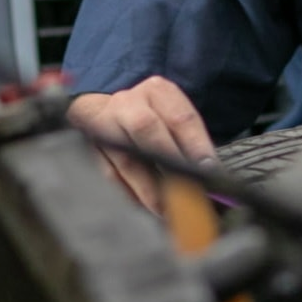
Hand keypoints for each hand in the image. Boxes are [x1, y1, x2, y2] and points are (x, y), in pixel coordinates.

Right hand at [67, 76, 216, 213]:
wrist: (106, 112)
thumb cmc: (151, 118)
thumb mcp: (173, 115)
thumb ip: (191, 140)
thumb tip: (210, 175)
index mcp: (157, 91)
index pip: (179, 116)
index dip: (196, 144)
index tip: (209, 171)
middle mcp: (128, 103)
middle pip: (146, 129)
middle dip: (170, 162)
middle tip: (188, 191)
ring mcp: (105, 126)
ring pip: (127, 159)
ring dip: (150, 190)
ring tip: (169, 211)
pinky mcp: (90, 150)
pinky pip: (110, 176)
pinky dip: (130, 195)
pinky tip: (146, 209)